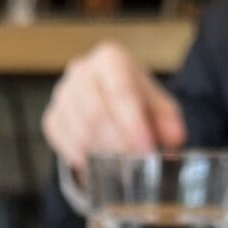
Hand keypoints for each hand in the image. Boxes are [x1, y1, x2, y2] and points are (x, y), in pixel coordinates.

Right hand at [42, 42, 185, 170]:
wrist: (110, 103)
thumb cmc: (137, 103)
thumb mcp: (160, 107)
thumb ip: (169, 121)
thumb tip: (174, 137)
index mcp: (111, 59)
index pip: (120, 90)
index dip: (133, 124)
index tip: (146, 150)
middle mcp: (82, 71)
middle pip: (94, 112)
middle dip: (117, 144)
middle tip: (134, 166)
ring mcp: (62, 94)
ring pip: (78, 131)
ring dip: (102, 155)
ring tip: (121, 167)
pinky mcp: (52, 118)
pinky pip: (63, 143)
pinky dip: (83, 159)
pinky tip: (99, 165)